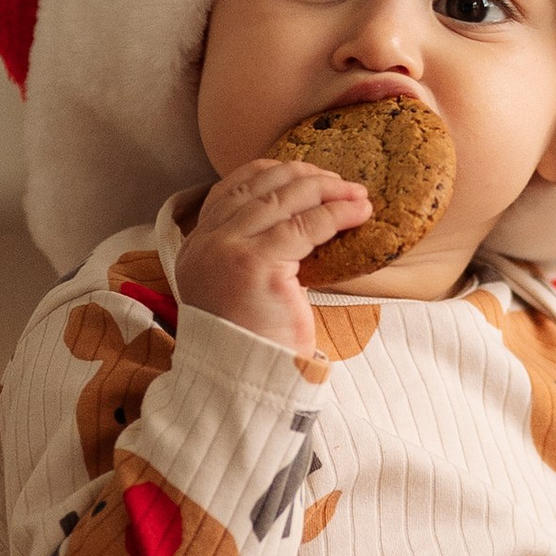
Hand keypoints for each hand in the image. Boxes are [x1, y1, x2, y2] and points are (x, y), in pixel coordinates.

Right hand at [176, 156, 371, 357]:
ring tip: (357, 194)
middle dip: (305, 177)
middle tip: (340, 182)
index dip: (272, 173)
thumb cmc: (252, 341)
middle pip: (259, 187)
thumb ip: (253, 250)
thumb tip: (302, 217)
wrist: (243, 382)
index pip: (231, 188)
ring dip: (327, 191)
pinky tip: (358, 212)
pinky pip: (305, 226)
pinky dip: (336, 213)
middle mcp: (205, 243)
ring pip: (283, 200)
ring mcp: (227, 251)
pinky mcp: (256, 264)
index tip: (307, 174)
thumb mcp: (242, 286)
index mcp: (197, 246)